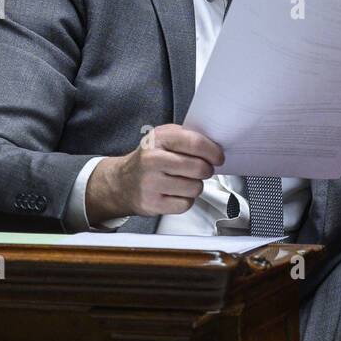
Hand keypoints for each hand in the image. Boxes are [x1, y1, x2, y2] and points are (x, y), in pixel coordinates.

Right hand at [86, 125, 224, 225]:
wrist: (122, 182)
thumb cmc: (149, 158)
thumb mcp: (164, 136)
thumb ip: (187, 136)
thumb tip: (214, 145)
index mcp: (158, 139)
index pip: (195, 143)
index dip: (213, 151)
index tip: (218, 157)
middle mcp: (152, 160)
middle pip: (198, 168)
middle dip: (206, 170)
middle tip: (202, 169)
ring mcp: (151, 183)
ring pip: (195, 188)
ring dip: (195, 185)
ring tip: (185, 180)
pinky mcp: (152, 204)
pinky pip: (185, 204)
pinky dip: (186, 200)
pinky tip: (176, 192)